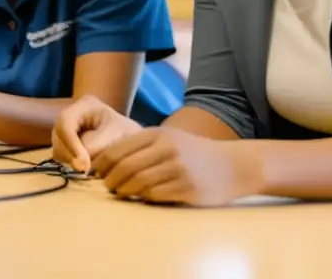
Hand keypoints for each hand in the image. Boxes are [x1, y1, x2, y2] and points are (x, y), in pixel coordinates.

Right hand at [52, 95, 140, 172]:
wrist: (134, 141)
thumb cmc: (128, 134)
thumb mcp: (117, 136)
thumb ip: (97, 146)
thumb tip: (79, 163)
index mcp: (85, 105)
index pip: (66, 122)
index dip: (71, 144)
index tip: (84, 165)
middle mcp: (72, 115)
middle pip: (58, 136)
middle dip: (70, 155)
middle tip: (87, 169)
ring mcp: (67, 130)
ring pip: (58, 148)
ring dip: (70, 161)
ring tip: (88, 168)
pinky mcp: (67, 144)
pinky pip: (62, 156)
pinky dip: (71, 163)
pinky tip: (86, 166)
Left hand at [90, 127, 259, 205]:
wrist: (233, 165)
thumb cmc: (194, 152)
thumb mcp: (169, 139)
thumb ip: (143, 146)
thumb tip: (108, 160)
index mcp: (158, 134)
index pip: (119, 149)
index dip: (103, 164)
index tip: (98, 173)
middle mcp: (167, 149)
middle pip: (125, 167)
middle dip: (111, 180)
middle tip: (108, 187)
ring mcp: (178, 169)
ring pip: (138, 183)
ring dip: (125, 191)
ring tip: (122, 193)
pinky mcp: (187, 188)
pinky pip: (156, 195)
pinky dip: (144, 198)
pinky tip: (143, 198)